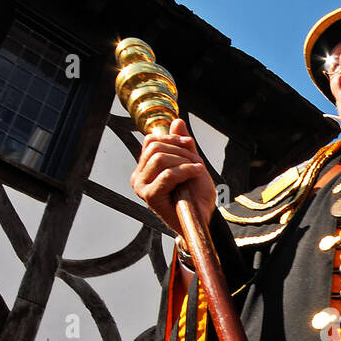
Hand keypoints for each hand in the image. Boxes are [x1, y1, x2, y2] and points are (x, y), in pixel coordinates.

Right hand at [131, 118, 216, 237]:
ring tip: (197, 170)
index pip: (151, 140)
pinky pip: (167, 175)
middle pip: (155, 147)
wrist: (201, 219)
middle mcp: (138, 177)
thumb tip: (177, 121)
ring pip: (160, 158)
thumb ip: (183, 145)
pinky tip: (197, 173)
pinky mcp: (150, 197)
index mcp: (145, 168)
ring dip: (184, 161)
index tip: (190, 146)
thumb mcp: (191, 163)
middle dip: (181, 151)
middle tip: (197, 163)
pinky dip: (185, 170)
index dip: (172, 139)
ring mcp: (142, 187)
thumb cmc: (196, 196)